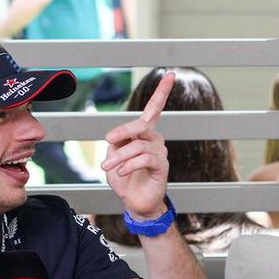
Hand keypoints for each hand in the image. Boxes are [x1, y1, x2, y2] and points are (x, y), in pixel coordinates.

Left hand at [101, 71, 173, 220]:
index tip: (171, 75)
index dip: (162, 92)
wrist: (135, 203)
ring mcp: (160, 153)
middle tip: (108, 139)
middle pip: (141, 125)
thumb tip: (120, 137)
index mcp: (144, 134)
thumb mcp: (113, 157)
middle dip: (123, 131)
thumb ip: (116, 142)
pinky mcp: (162, 166)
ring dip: (120, 156)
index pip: (154, 109)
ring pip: (138, 145)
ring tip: (109, 167)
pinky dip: (129, 165)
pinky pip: (144, 159)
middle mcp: (155, 140)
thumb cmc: (125, 180)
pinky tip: (121, 172)